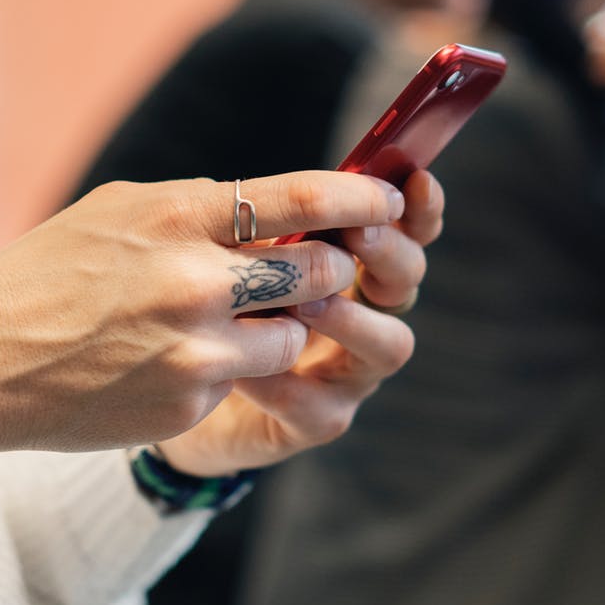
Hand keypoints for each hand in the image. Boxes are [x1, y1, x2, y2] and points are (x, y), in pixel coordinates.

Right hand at [0, 171, 406, 517]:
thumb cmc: (45, 275)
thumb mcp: (117, 213)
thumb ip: (196, 208)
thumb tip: (271, 207)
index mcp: (178, 214)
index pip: (303, 196)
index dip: (361, 199)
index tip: (389, 200)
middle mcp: (196, 277)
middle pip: (319, 270)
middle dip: (332, 273)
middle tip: (324, 272)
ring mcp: (195, 345)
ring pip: (294, 337)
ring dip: (281, 332)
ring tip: (230, 326)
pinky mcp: (190, 399)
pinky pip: (246, 381)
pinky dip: (227, 373)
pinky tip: (170, 365)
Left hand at [158, 168, 442, 475]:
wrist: (183, 389)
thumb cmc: (217, 305)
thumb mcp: (242, 255)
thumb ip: (273, 226)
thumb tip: (279, 187)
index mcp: (355, 266)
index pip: (407, 232)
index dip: (420, 210)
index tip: (413, 183)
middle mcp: (367, 317)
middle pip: (408, 281)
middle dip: (389, 253)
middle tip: (356, 234)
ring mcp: (349, 373)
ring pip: (390, 346)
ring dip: (354, 319)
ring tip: (303, 302)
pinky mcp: (316, 421)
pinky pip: (318, 408)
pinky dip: (284, 384)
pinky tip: (242, 369)